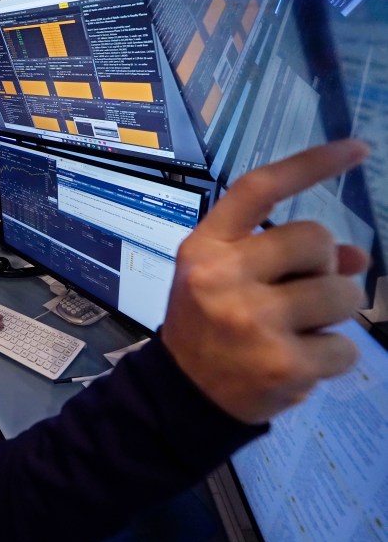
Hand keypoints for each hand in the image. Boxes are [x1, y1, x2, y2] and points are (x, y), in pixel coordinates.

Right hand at [161, 139, 369, 424]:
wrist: (182, 392)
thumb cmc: (206, 325)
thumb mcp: (226, 279)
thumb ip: (282, 258)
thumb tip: (357, 256)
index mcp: (205, 248)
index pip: (258, 189)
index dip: (311, 164)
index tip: (358, 149)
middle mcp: (222, 276)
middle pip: (317, 240)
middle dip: (325, 266)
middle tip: (300, 292)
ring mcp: (253, 321)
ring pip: (344, 293)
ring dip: (335, 312)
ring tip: (300, 330)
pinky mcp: (282, 364)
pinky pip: (346, 347)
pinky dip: (333, 357)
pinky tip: (299, 363)